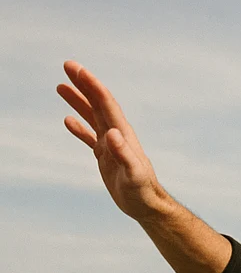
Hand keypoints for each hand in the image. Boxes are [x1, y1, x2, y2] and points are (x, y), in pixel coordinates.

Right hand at [57, 60, 230, 272]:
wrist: (147, 207)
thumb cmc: (143, 192)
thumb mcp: (133, 174)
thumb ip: (124, 154)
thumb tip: (113, 134)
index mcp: (123, 135)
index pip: (106, 104)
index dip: (92, 85)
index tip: (76, 69)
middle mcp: (118, 136)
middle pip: (99, 104)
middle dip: (84, 85)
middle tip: (67, 65)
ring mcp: (112, 146)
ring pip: (92, 117)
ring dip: (79, 101)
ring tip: (61, 86)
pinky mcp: (106, 158)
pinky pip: (90, 138)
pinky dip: (79, 128)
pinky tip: (67, 120)